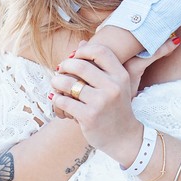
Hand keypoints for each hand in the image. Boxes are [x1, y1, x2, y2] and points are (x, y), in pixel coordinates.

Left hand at [51, 33, 178, 119]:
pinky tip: (58, 100)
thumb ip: (101, 63)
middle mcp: (112, 87)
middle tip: (60, 70)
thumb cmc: (116, 107)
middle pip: (80, 65)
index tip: (74, 56)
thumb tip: (81, 43)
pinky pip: (64, 101)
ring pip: (68, 83)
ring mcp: (101, 102)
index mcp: (120, 75)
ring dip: (57, 82)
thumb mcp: (117, 83)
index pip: (100, 51)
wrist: (124, 137)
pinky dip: (57, 99)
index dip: (83, 51)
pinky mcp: (89, 117)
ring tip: (56, 84)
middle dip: (65, 65)